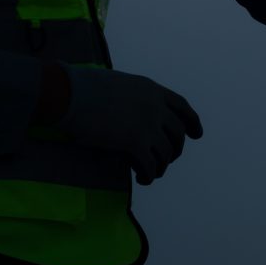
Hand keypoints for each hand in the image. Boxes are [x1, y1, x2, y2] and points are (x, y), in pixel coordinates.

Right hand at [59, 67, 203, 183]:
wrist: (68, 93)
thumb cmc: (82, 88)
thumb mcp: (117, 85)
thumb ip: (131, 97)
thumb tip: (130, 113)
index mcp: (151, 90)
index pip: (182, 106)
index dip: (192, 122)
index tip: (197, 134)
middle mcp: (155, 106)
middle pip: (177, 132)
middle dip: (176, 148)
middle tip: (169, 159)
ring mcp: (147, 124)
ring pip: (166, 151)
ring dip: (162, 165)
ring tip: (152, 173)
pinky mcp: (135, 142)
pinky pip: (151, 164)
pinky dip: (150, 174)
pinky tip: (143, 179)